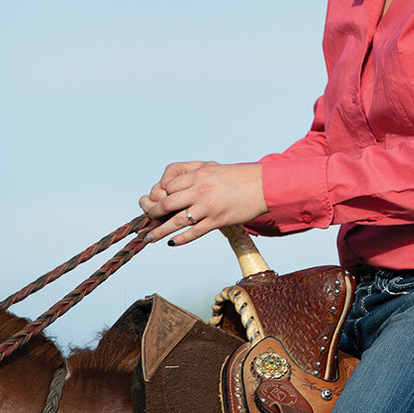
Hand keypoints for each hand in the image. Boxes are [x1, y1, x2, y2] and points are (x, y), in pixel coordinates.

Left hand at [139, 160, 268, 246]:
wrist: (266, 186)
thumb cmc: (242, 177)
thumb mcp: (216, 169)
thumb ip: (198, 176)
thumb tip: (180, 186)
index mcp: (199, 174)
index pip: (169, 186)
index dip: (160, 194)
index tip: (156, 201)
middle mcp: (200, 190)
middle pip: (167, 203)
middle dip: (153, 214)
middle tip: (147, 220)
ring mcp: (208, 207)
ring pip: (176, 221)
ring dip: (159, 231)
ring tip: (150, 238)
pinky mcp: (217, 221)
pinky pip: (193, 233)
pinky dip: (180, 239)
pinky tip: (172, 243)